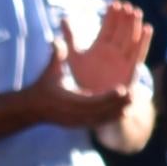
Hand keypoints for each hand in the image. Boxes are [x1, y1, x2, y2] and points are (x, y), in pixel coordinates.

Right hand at [19, 41, 134, 129]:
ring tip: (131, 105)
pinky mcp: (79, 126)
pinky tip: (121, 113)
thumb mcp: (50, 72)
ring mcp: (77, 122)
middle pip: (101, 112)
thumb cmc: (43, 86)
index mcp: (68, 101)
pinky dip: (110, 118)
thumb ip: (56, 56)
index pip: (93, 101)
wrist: (32, 107)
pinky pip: (98, 123)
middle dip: (118, 105)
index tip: (123, 90)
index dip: (109, 96)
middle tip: (133, 97)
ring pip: (101, 119)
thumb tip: (56, 39)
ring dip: (116, 113)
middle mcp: (74, 115)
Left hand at [63, 3, 152, 98]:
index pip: (108, 27)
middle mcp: (114, 51)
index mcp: (101, 46)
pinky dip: (144, 41)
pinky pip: (139, 54)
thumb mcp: (74, 56)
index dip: (111, 16)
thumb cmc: (84, 79)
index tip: (114, 3)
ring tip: (136, 12)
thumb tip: (63, 17)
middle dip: (124, 18)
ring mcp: (123, 60)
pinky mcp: (131, 70)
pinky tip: (148, 28)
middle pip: (121, 30)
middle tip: (126, 5)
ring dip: (134, 26)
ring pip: (131, 39)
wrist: (92, 103)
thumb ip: (70, 37)